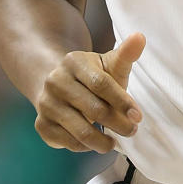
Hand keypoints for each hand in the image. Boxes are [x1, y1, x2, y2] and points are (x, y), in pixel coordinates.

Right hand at [33, 32, 145, 153]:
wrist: (58, 86)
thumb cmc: (93, 77)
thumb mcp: (108, 64)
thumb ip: (126, 54)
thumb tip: (140, 37)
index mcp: (73, 62)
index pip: (101, 84)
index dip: (122, 101)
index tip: (137, 116)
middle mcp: (55, 81)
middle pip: (94, 109)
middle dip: (117, 124)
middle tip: (132, 131)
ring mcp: (46, 104)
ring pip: (81, 131)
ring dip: (103, 141)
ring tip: (114, 142)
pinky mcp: (42, 125)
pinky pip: (69, 143)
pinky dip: (86, 147)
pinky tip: (95, 141)